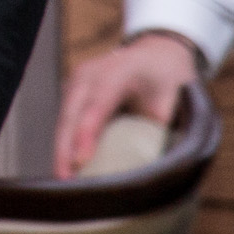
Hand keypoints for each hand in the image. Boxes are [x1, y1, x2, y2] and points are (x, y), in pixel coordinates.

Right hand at [55, 30, 203, 177]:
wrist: (156, 53)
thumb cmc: (167, 78)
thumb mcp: (173, 101)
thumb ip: (159, 130)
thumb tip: (152, 170)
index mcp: (119, 70)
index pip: (98, 104)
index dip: (87, 132)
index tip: (81, 160)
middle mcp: (91, 73)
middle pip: (71, 113)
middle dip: (65, 148)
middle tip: (64, 180)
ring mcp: (77, 81)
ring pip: (63, 119)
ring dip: (61, 149)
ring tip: (63, 180)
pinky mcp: (73, 92)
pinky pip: (65, 120)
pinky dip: (64, 143)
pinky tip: (66, 166)